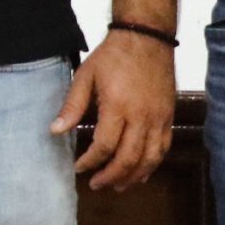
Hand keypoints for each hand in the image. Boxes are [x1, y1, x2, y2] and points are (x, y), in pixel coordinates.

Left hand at [52, 29, 174, 192]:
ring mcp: (158, 118)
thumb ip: (72, 106)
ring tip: (117, 186)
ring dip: (133, 176)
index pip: (104, 145)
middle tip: (96, 184)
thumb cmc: (112, 56)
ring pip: (149, 158)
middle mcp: (141, 116)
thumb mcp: (85, 76)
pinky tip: (141, 173)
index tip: (79, 167)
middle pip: (128, 158)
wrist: (147, 38)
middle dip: (111, 176)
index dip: (90, 161)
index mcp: (117, 106)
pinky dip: (152, 164)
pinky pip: (163, 147)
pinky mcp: (168, 116)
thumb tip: (55, 131)